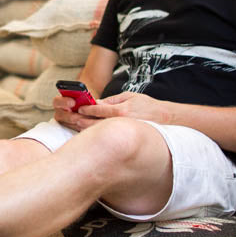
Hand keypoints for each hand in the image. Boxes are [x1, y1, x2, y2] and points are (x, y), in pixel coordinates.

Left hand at [53, 91, 169, 131]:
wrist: (168, 120)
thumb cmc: (148, 106)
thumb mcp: (130, 97)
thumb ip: (112, 101)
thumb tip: (95, 103)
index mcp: (121, 111)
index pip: (98, 110)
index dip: (85, 109)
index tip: (76, 108)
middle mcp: (120, 123)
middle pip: (94, 123)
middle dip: (78, 120)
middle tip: (67, 117)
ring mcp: (122, 133)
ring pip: (98, 132)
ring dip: (83, 129)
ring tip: (72, 124)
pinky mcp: (125, 139)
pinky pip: (106, 137)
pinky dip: (94, 135)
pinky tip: (86, 134)